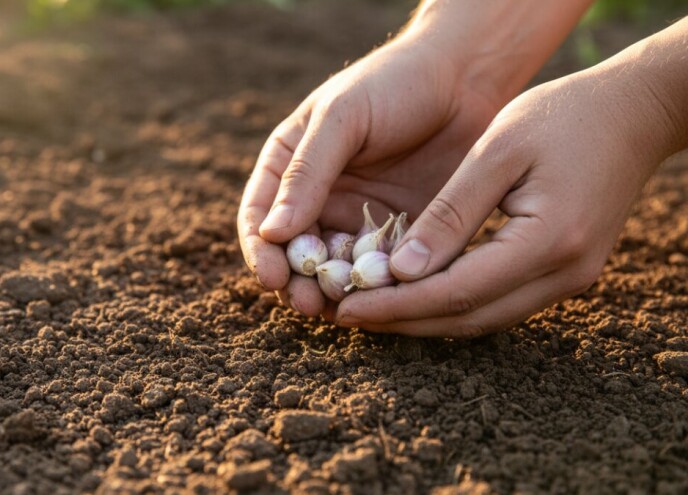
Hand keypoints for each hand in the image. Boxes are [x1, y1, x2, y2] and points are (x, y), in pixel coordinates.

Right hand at [237, 37, 500, 315]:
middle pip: (294, 255)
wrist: (466, 78)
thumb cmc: (394, 83)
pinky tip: (386, 298)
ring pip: (335, 271)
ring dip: (335, 293)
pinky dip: (378, 289)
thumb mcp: (342, 117)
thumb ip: (307, 173)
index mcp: (288, 167)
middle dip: (297, 284)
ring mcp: (357, 220)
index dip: (261, 252)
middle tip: (309, 304)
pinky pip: (380, 272)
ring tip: (345, 308)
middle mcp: (317, 199)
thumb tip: (271, 232)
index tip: (272, 278)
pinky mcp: (398, 236)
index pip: (259, 218)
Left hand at [336, 62, 682, 336]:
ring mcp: (570, 280)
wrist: (632, 114)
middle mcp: (564, 275)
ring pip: (483, 318)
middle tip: (346, 315)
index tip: (347, 307)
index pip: (457, 292)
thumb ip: (450, 214)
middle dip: (403, 322)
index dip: (397, 306)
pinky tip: (414, 293)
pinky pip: (498, 302)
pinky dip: (452, 304)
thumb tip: (401, 271)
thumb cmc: (561, 117)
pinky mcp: (565, 274)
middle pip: (468, 318)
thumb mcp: (496, 152)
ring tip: (370, 309)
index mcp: (548, 241)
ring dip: (424, 319)